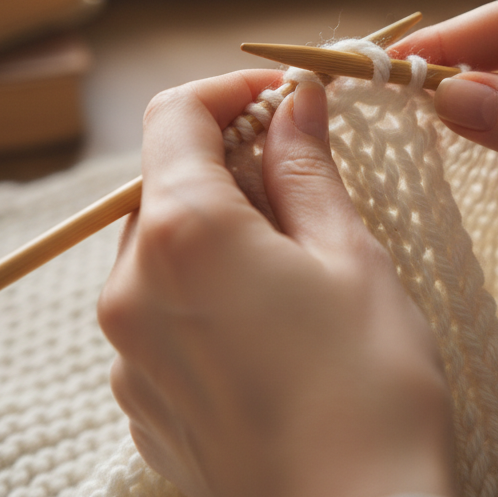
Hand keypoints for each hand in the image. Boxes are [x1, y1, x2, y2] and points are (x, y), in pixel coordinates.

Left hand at [97, 71, 455, 496]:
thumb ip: (306, 168)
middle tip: (306, 178)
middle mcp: (130, 290)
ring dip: (217, 233)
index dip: (232, 92)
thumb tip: (295, 101)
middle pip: (164, 185)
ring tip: (296, 264)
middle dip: (228, 164)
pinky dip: (203, 296)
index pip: (176, 116)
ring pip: (161, 253)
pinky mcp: (141, 404)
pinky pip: (159, 319)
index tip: (285, 100)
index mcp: (183, 236)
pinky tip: (269, 329)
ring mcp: (127, 355)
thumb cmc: (370, 391)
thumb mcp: (351, 259)